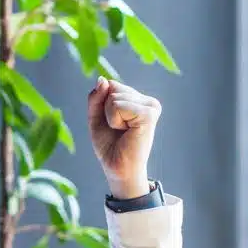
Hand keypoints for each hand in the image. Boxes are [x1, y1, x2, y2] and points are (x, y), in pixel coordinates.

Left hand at [86, 77, 161, 199]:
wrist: (117, 168)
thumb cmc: (109, 145)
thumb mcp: (96, 117)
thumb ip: (96, 97)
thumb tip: (103, 79)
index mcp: (137, 99)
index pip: (111, 84)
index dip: (102, 104)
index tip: (112, 123)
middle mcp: (147, 100)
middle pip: (112, 87)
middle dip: (106, 110)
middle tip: (118, 129)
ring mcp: (151, 106)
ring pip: (114, 96)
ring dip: (110, 117)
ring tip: (123, 131)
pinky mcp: (149, 114)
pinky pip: (118, 105)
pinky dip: (115, 120)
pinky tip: (127, 131)